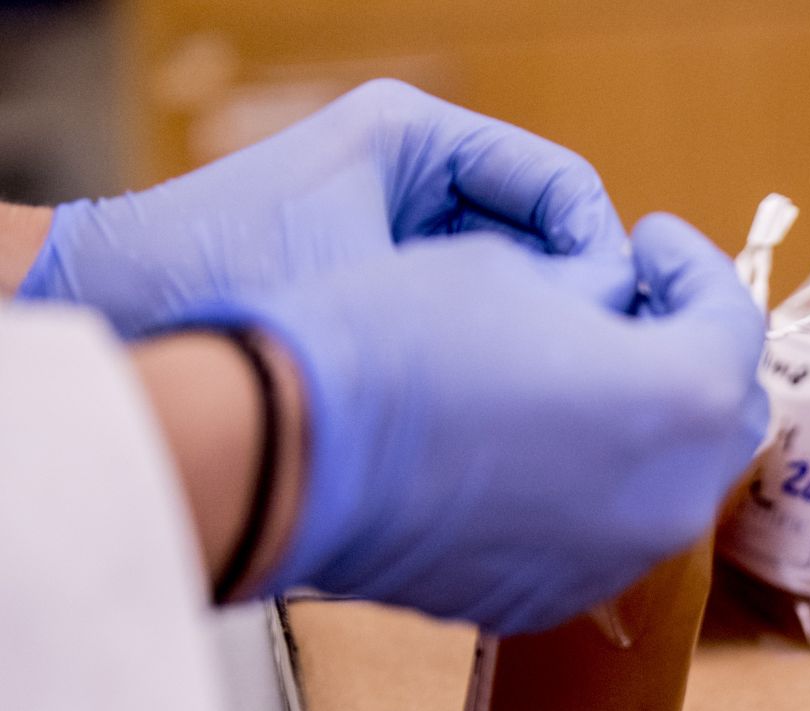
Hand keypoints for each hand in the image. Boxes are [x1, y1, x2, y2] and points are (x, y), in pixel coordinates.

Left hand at [19, 79, 625, 335]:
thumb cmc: (229, 279)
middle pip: (547, 235)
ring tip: (544, 390)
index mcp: (415, 137)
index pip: (560, 186)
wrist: (123, 315)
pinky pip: (475, 312)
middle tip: (588, 368)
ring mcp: (404, 227)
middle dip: (572, 299)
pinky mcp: (389, 279)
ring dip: (536, 331)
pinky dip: (495, 351)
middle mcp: (416, 173)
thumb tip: (599, 315)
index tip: (614, 325)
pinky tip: (499, 400)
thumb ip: (498, 285)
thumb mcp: (379, 280)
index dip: (599, 256)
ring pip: (519, 280)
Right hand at [178, 215, 767, 632]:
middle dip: (690, 352)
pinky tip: (534, 445)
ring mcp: (620, 558)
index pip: (732, 319)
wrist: (289, 454)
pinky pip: (604, 532)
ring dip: (647, 425)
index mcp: (683, 398)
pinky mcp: (558, 597)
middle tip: (635, 306)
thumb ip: (598, 294)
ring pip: (670, 482)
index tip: (651, 242)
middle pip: (723, 414)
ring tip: (584, 374)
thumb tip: (615, 306)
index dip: (695, 268)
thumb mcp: (517, 274)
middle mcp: (673, 495)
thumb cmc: (396, 342)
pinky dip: (594, 485)